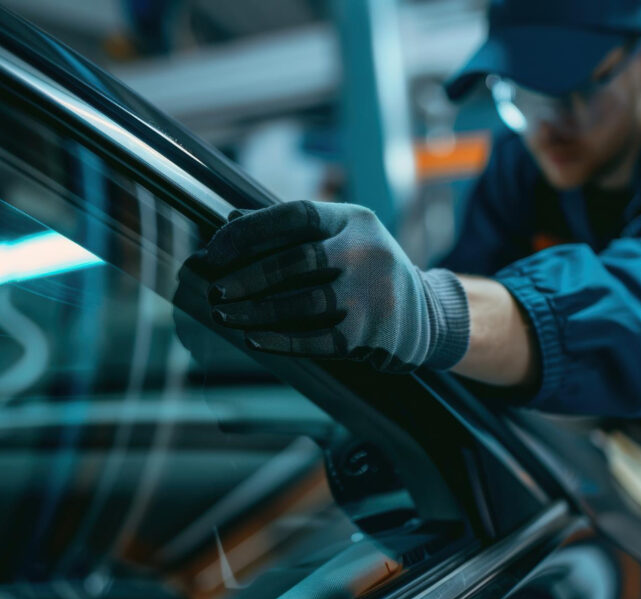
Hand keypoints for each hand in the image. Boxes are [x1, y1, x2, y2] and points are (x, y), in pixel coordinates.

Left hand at [173, 201, 468, 372]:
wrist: (424, 314)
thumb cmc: (366, 270)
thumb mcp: (340, 238)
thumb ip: (289, 231)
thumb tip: (228, 223)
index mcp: (354, 220)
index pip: (297, 216)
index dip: (251, 230)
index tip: (217, 248)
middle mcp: (367, 251)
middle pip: (297, 260)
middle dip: (248, 276)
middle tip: (216, 289)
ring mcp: (372, 293)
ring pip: (303, 303)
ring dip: (256, 312)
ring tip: (225, 315)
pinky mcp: (371, 332)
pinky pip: (317, 339)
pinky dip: (282, 341)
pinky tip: (254, 339)